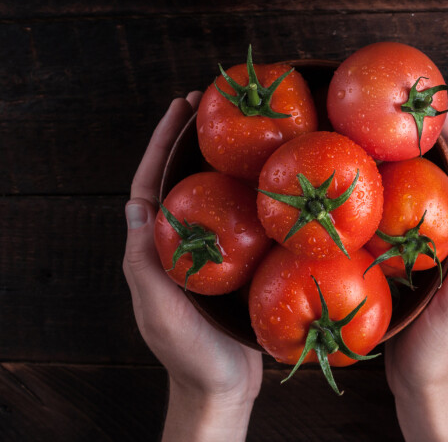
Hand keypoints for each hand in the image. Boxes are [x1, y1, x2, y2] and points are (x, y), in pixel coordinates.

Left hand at [122, 94, 261, 440]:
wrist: (224, 385)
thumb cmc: (189, 353)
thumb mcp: (159, 308)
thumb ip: (144, 263)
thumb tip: (135, 205)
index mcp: (155, 249)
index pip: (151, 186)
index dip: (161, 145)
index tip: (178, 109)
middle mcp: (180, 244)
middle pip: (183, 181)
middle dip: (192, 141)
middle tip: (212, 103)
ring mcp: (210, 252)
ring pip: (213, 196)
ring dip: (223, 161)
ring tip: (243, 129)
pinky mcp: (238, 263)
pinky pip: (242, 220)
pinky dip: (252, 194)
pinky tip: (271, 179)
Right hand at [385, 108, 447, 440]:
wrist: (428, 380)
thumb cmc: (446, 348)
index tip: (444, 108)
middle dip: (443, 141)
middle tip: (414, 110)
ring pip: (439, 193)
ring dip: (423, 161)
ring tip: (395, 134)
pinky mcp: (427, 258)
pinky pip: (418, 214)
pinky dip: (404, 190)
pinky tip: (381, 181)